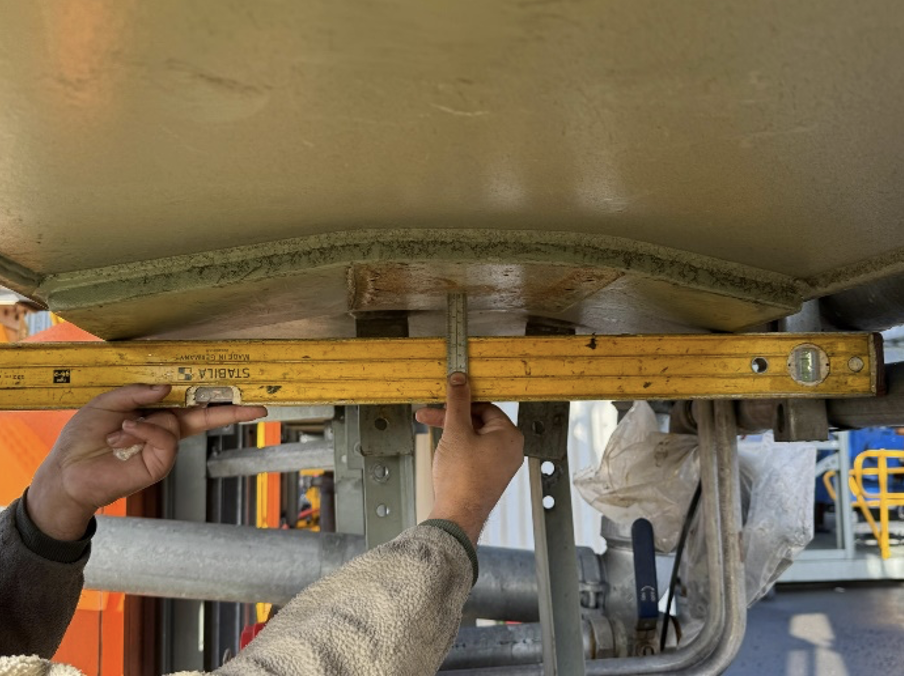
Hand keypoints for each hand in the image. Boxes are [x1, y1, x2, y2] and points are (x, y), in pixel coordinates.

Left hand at [27, 384, 266, 540]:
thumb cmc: (83, 438)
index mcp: (156, 416)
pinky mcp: (158, 465)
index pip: (192, 405)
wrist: (65, 471)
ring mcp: (163, 451)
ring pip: (174, 424)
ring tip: (117, 433)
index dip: (216, 400)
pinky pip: (163, 439)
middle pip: (205, 418)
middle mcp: (165, 433)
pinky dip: (143, 432)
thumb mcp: (108, 403)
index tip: (244, 396)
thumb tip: (166, 388)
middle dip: (230, 413)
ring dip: (144, 423)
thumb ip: (137, 392)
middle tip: (256, 409)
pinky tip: (123, 436)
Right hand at [415, 372, 523, 543]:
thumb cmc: (461, 479)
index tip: (445, 399)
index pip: (484, 407)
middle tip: (429, 416)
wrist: (457, 515)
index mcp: (510, 435)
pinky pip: (476, 453)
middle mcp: (510, 450)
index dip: (461, 403)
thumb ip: (457, 402)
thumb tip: (460, 379)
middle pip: (478, 422)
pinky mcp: (490, 476)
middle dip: (452, 418)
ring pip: (475, 438)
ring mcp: (501, 465)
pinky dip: (460, 449)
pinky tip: (444, 452)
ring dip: (453, 433)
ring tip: (433, 435)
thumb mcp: (456, 431)